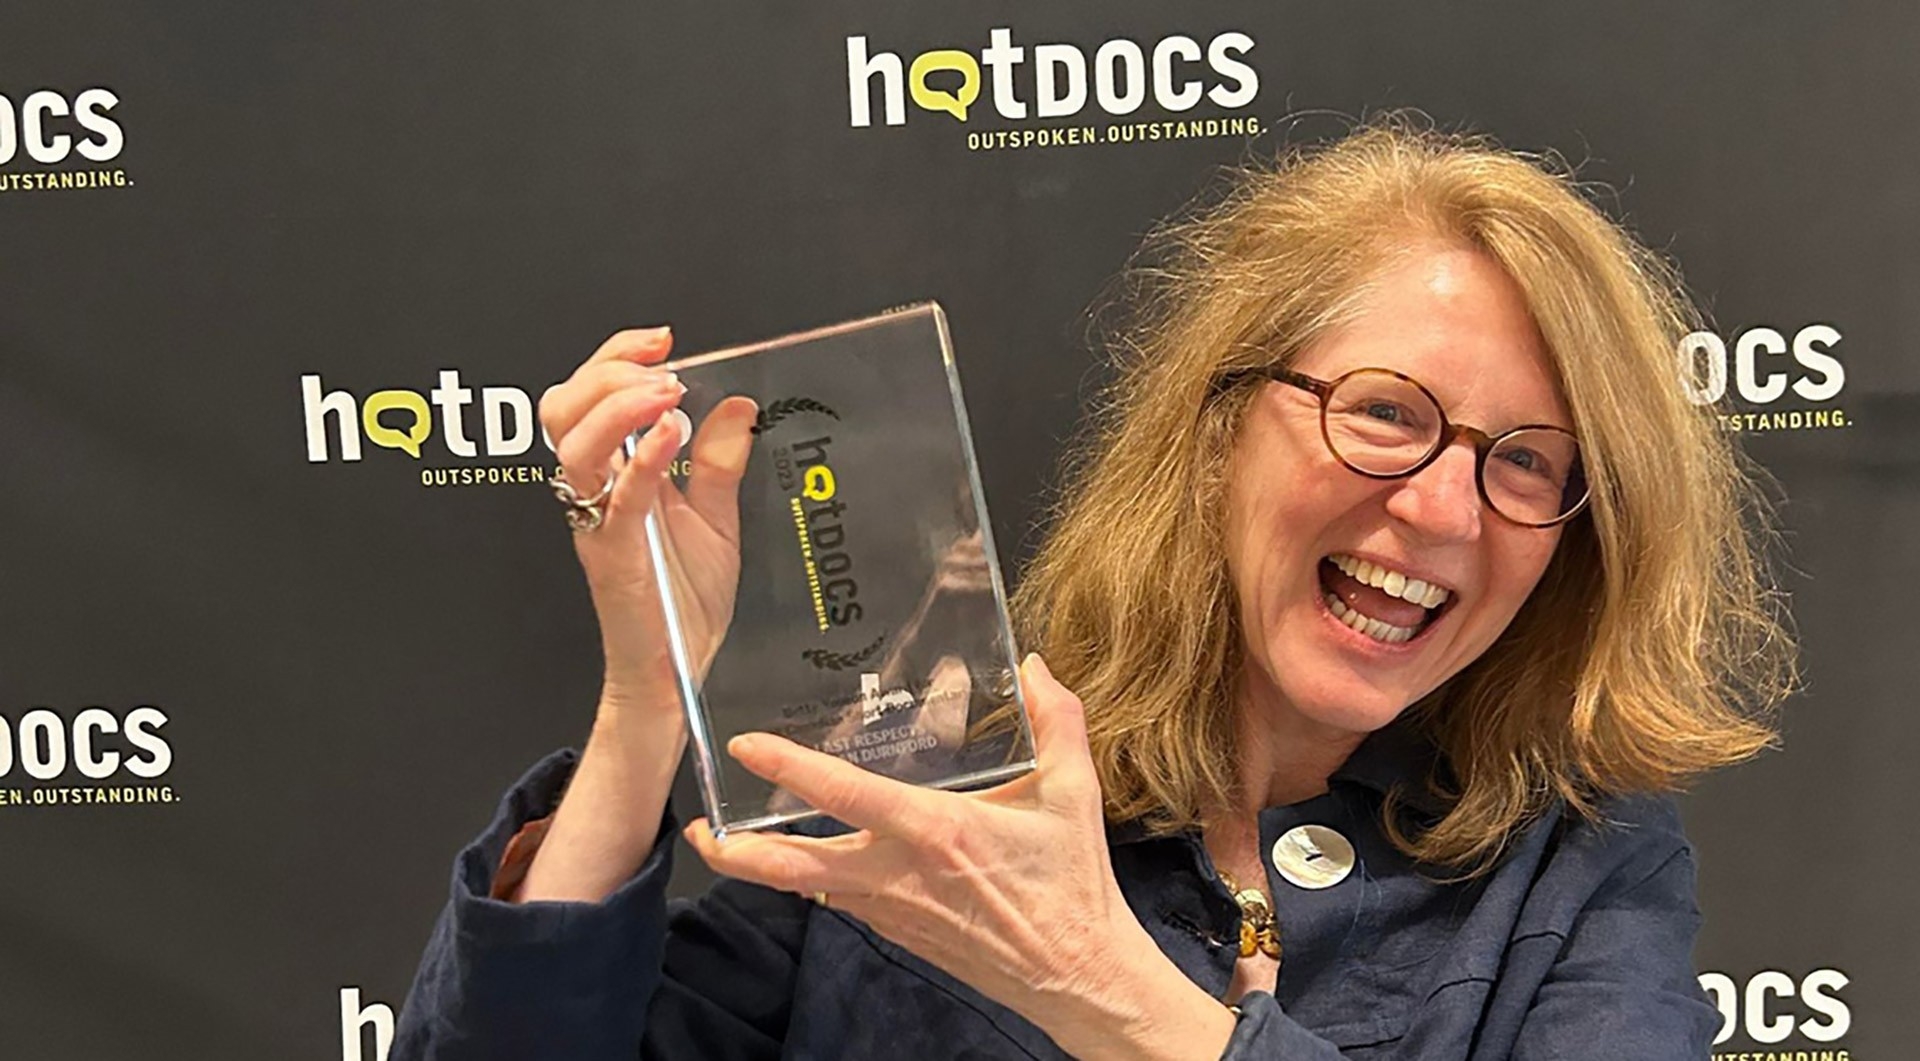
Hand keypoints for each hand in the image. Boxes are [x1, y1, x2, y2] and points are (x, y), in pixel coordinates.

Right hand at [538, 327, 757, 704]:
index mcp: (616, 473)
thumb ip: (718, 461)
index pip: (591, 395)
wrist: (676, 672)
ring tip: (668, 394)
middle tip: (663, 363)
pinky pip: (615, 497)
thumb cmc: (685, 603)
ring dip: (621, 405)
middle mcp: (597, 491)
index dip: (617, 357)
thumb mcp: (715, 518)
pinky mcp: (613, 554)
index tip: (662, 341)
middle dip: (609, 369)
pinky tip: (669, 435)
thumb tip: (737, 405)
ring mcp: (599, 520)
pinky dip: (641, 458)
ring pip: (574, 443)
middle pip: (565, 407)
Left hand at [686, 655, 1234, 1058]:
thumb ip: (1056, 719)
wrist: (1077, 975)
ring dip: (769, 864)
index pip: (844, 796)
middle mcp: (898, 875)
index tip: (745, 746)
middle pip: (794, 868)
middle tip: (696, 830)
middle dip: (736, 854)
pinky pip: (844, 901)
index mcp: (935, 832)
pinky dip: (818, 880)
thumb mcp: (1073, 791)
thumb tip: (1035, 663)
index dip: (789, 769)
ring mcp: (893, 910)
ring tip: (733, 838)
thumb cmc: (1072, 883)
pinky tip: (815, 857)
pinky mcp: (899, 933)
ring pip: (810, 887)